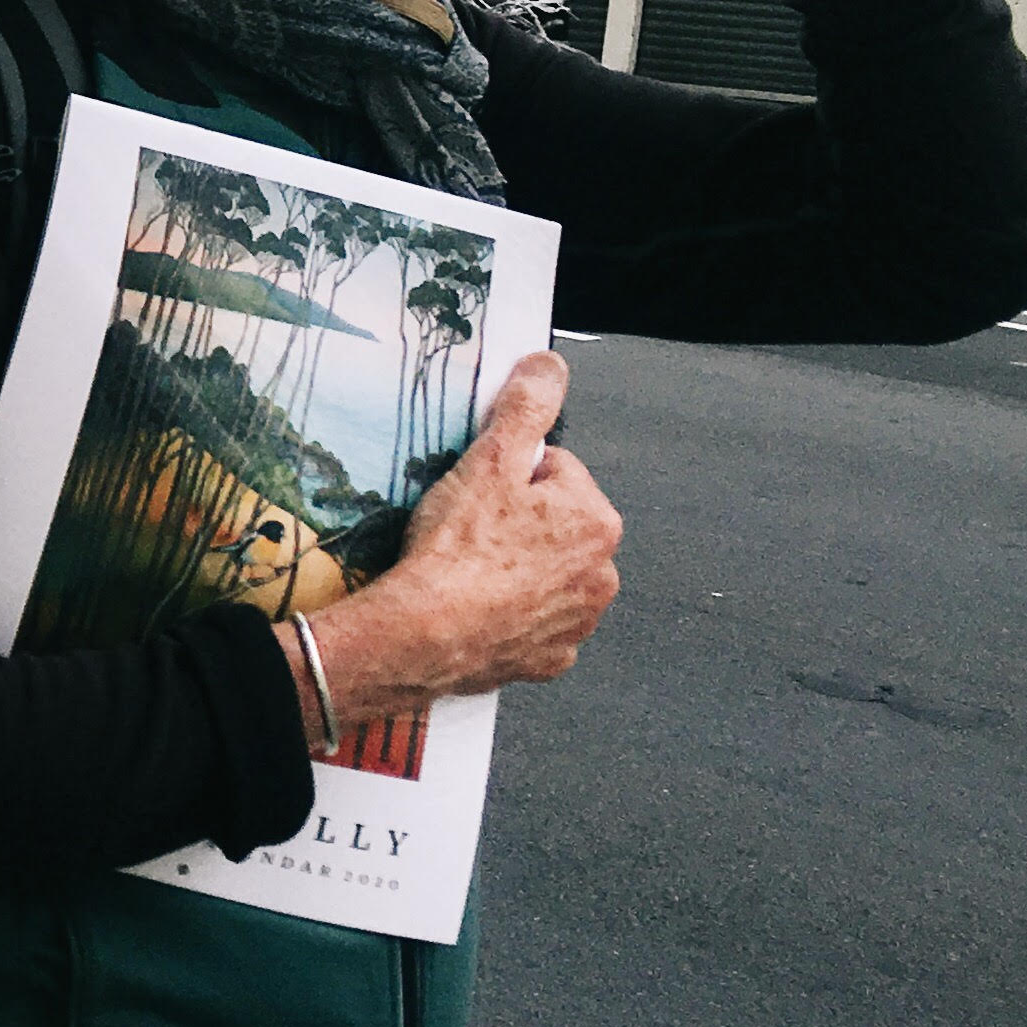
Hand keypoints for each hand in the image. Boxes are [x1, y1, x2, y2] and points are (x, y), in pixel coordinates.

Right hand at [303, 352, 621, 721]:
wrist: (424, 634)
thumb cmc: (457, 549)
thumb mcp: (489, 459)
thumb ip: (525, 407)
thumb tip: (549, 366)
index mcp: (596, 519)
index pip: (556, 471)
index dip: (510, 474)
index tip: (480, 492)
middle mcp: (602, 573)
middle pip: (555, 524)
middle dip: (520, 522)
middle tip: (470, 529)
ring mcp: (578, 621)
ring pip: (545, 573)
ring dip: (517, 567)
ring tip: (469, 569)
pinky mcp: (550, 659)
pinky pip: (533, 622)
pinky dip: (510, 613)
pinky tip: (477, 606)